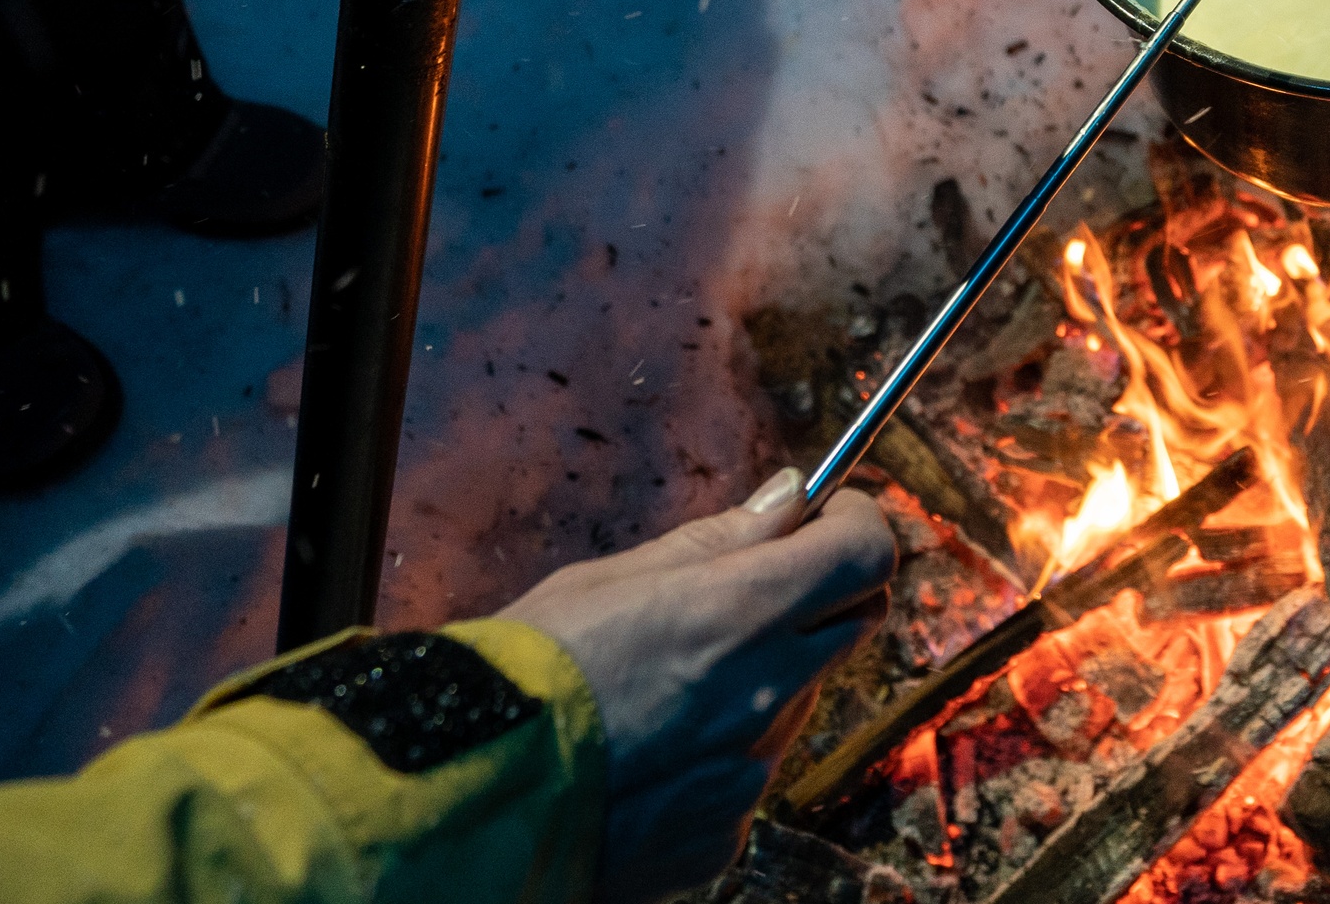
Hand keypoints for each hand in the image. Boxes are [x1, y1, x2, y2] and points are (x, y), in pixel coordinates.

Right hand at [500, 469, 893, 901]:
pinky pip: (747, 776)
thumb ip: (720, 540)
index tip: (824, 520)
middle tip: (747, 591)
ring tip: (664, 685)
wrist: (462, 802)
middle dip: (817, 597)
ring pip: (795, 702)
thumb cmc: (525, 672)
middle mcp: (765, 693)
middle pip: (850, 625)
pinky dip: (719, 755)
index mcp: (741, 612)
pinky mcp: (724, 834)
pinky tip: (648, 751)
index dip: (853, 530)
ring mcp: (750, 772)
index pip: (867, 555)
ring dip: (762, 680)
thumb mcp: (613, 577)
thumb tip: (793, 496)